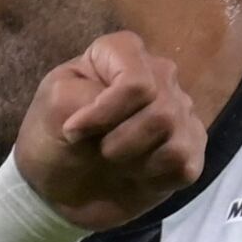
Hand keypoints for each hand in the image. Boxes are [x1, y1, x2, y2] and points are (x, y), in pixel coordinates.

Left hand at [15, 32, 203, 229]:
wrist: (61, 189)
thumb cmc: (54, 138)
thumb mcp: (53, 106)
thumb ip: (83, 95)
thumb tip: (118, 112)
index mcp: (123, 52)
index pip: (137, 82)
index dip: (105, 114)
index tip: (74, 131)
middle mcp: (160, 75)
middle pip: (161, 110)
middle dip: (120, 141)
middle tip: (98, 150)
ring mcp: (179, 112)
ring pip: (175, 136)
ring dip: (136, 160)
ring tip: (117, 162)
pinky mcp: (189, 149)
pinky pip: (185, 163)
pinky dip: (156, 178)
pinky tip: (138, 175)